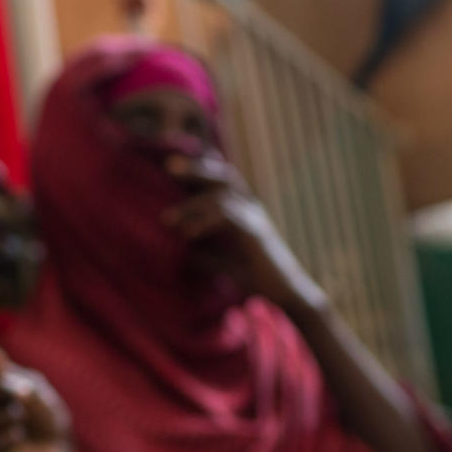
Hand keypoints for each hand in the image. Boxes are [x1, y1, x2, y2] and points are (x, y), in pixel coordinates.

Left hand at [161, 153, 319, 311]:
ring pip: (221, 195)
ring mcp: (254, 217)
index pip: (222, 178)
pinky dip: (204, 222)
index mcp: (243, 209)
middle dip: (196, 168)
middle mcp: (250, 207)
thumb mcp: (226, 264)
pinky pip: (227, 216)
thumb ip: (208, 256)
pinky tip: (186, 234)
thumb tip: (188, 256)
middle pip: (222, 176)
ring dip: (191, 205)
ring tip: (166, 219)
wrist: (285, 293)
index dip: (202, 163)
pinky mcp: (255, 232)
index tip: (174, 158)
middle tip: (169, 163)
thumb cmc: (256, 278)